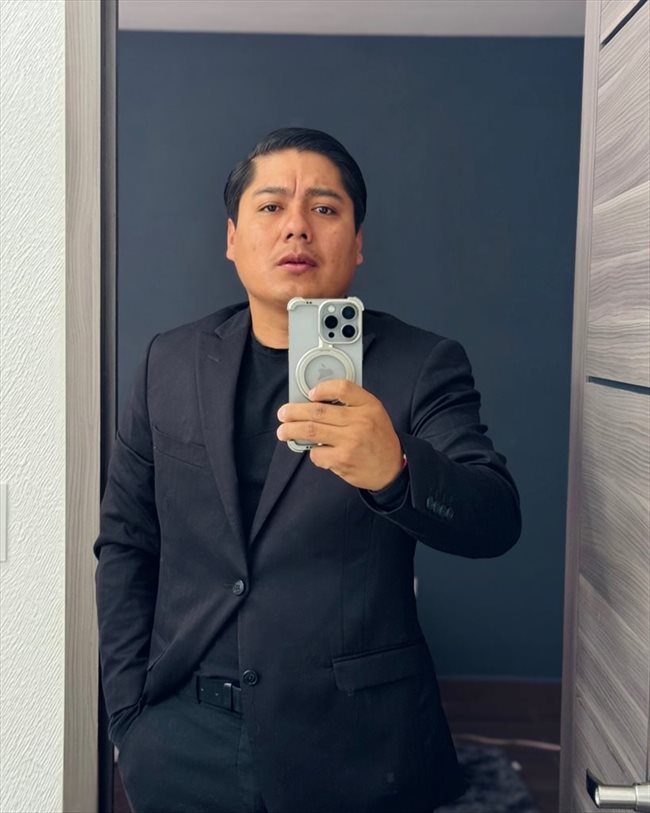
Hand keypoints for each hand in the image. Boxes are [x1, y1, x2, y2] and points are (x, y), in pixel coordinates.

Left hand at [277, 379, 402, 490]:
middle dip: (294, 411)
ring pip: (312, 431)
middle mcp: (361, 421)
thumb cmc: (377, 438)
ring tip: (283, 431)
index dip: (322, 389)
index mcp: (369, 405)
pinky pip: (317, 453)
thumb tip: (314, 402)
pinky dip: (312, 452)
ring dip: (292, 430)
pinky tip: (315, 452)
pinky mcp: (343, 460)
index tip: (309, 394)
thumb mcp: (372, 413)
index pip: (343, 388)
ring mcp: (351, 441)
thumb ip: (350, 405)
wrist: (391, 468)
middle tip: (283, 413)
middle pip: (318, 411)